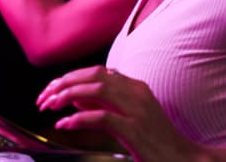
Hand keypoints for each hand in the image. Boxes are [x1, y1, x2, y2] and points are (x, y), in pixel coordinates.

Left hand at [36, 65, 203, 161]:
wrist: (181, 158)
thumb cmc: (155, 141)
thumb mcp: (127, 118)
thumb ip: (104, 106)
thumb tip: (75, 99)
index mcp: (135, 87)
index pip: (97, 71)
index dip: (71, 77)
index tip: (52, 89)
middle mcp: (135, 93)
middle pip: (93, 75)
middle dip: (64, 83)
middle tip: (44, 96)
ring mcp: (136, 110)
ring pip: (95, 89)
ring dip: (67, 95)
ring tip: (50, 105)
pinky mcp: (134, 130)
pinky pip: (101, 117)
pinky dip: (79, 119)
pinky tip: (64, 124)